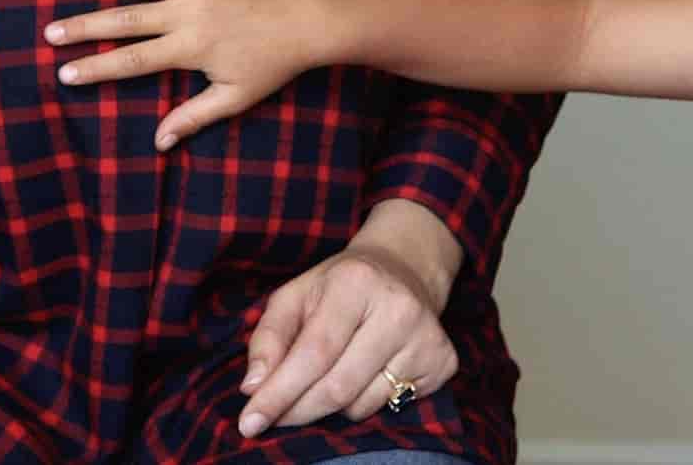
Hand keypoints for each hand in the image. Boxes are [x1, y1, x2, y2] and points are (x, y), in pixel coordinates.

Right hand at [45, 0, 317, 149]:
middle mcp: (188, 12)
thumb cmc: (273, 63)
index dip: (95, 68)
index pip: (132, 61)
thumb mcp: (234, 97)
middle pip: (126, 19)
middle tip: (50, 31)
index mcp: (189, 48)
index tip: (64, 73)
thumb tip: (159, 142)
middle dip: (85, 26)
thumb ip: (194, 117)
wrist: (309, 21)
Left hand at [237, 200, 462, 439]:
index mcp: (356, 282)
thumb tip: (253, 387)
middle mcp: (399, 309)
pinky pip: (389, 407)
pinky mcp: (443, 361)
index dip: (279, 392)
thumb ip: (268, 338)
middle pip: (337, 387)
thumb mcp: (295, 296)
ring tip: (329, 376)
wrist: (404, 270)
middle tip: (274, 416)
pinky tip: (365, 373)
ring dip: (330, 406)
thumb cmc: (340, 286)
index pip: (313, 352)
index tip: (249, 421)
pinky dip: (363, 403)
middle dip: (297, 410)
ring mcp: (427, 337)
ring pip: (360, 404)